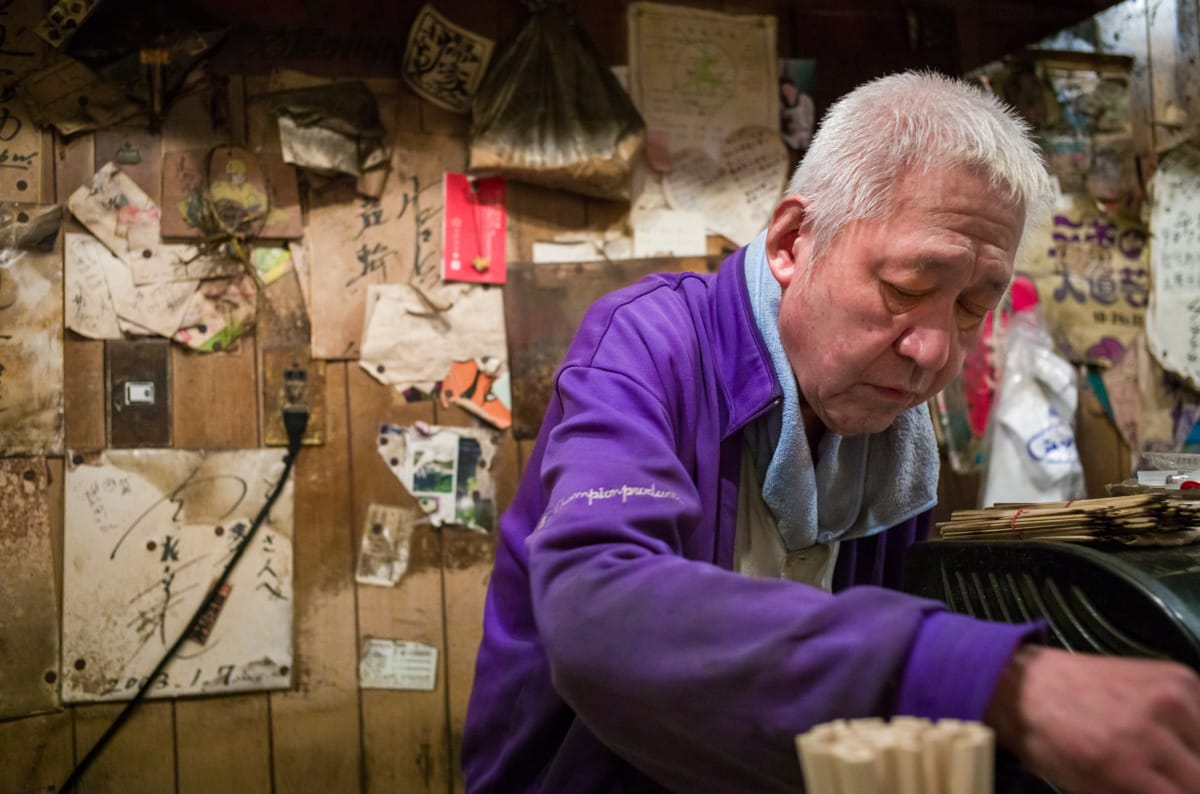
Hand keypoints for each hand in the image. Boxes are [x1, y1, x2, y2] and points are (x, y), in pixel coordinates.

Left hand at [985, 644, 1199, 793]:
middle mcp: (1153, 728)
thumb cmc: (1049, 742)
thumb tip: (1170, 792)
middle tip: (1164, 778)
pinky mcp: (1178, 676)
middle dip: (1187, 783)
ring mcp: (1170, 697)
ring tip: (1168, 758)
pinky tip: (1170, 732)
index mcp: (1125, 763)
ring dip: (1194, 757)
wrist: (1027, 684)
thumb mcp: (1088, 787)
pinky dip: (1194, 729)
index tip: (1162, 789)